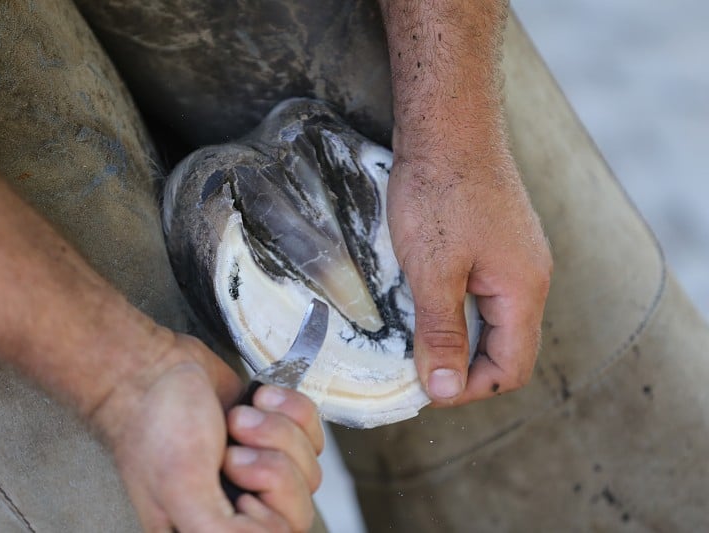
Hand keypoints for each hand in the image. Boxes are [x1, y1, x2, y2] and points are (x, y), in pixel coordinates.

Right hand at [91, 334, 323, 531]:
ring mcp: (261, 470)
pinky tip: (257, 401)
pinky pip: (312, 431)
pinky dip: (290, 408)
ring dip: (277, 430)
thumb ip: (220, 532)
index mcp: (215, 530)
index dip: (268, 504)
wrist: (155, 365)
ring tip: (236, 418)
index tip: (233, 475)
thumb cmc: (155, 424)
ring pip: (309, 466)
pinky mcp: (275, 435)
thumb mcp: (182, 489)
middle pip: (301, 504)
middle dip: (272, 461)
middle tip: (233, 445)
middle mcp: (241, 507)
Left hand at [388, 147, 551, 405]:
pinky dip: (457, 309)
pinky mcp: (497, 241)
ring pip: (493, 320)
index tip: (426, 389)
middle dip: (463, 367)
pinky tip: (424, 303)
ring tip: (415, 341)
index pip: (512, 368)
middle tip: (416, 369)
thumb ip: (441, 332)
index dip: (470, 389)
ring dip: (458, 338)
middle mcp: (530, 278)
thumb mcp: (433, 271)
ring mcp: (516, 257)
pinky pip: (484, 292)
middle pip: (506, 347)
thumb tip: (444, 388)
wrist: (448, 125)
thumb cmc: (440, 192)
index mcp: (524, 291)